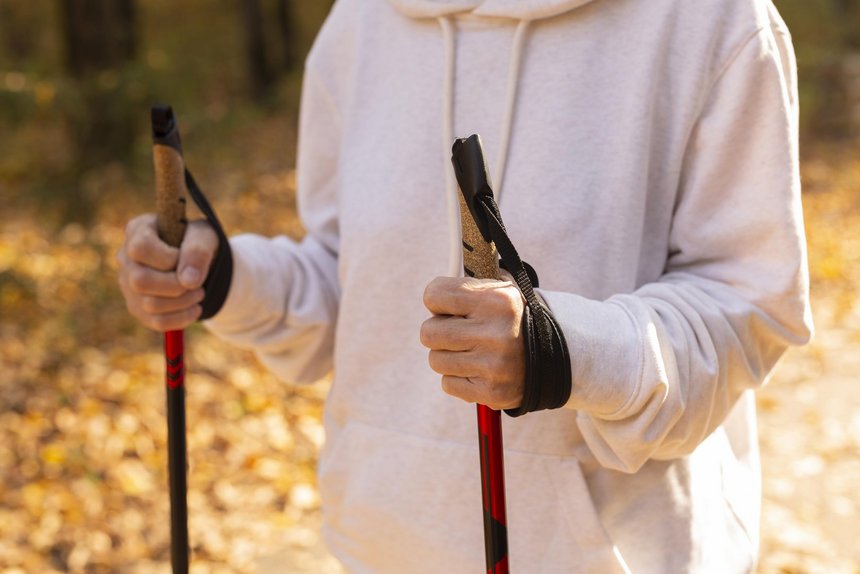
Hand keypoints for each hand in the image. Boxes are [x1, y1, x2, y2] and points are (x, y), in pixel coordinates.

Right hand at [117, 214, 216, 331]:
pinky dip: (181, 319)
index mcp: (137, 231)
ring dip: (183, 303)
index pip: (141, 249)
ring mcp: (128, 285)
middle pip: (140, 281)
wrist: (195, 259)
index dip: (168, 258)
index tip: (185, 257)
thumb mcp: (204, 236)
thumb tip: (189, 282)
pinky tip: (195, 309)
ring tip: (199, 293)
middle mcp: (126, 258)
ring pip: (149, 305)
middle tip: (197, 283)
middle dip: (176, 286)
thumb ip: (197, 251)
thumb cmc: (196, 241)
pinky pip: (155, 322)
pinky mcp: (137, 306)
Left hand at [420, 276, 525, 409]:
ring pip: (436, 360)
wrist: (553, 356)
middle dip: (438, 331)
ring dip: (448, 356)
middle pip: (428, 332)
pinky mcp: (491, 392)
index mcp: (497, 301)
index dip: (436, 301)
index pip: (433, 295)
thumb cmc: (512, 319)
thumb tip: (432, 293)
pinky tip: (478, 370)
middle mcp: (495, 333)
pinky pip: (448, 384)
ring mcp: (493, 366)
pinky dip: (458, 378)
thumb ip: (467, 286)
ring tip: (471, 351)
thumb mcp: (499, 291)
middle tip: (456, 331)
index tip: (447, 306)